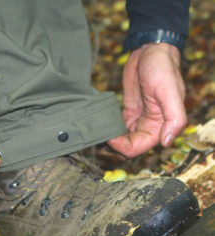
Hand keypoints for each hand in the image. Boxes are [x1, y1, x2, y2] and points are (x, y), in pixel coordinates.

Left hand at [108, 43, 186, 157]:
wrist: (150, 51)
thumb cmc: (162, 69)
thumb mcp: (170, 92)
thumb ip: (174, 119)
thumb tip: (167, 142)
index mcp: (160, 127)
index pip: (138, 148)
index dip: (122, 148)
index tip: (110, 138)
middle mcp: (149, 127)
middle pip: (128, 148)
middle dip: (113, 145)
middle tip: (100, 135)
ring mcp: (137, 121)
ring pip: (122, 140)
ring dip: (110, 139)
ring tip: (97, 131)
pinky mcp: (128, 113)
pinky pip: (118, 128)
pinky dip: (109, 129)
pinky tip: (100, 124)